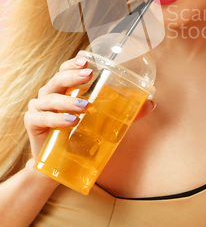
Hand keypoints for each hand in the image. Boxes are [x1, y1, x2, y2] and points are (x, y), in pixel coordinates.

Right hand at [25, 58, 154, 160]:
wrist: (57, 165)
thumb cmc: (79, 136)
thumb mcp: (102, 122)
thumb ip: (124, 112)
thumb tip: (151, 104)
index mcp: (64, 88)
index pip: (66, 69)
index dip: (74, 64)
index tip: (86, 61)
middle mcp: (49, 94)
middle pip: (58, 79)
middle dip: (72, 76)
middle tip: (88, 76)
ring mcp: (39, 108)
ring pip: (51, 97)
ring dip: (68, 100)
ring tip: (84, 106)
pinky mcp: (32, 124)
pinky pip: (42, 118)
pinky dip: (56, 119)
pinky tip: (70, 121)